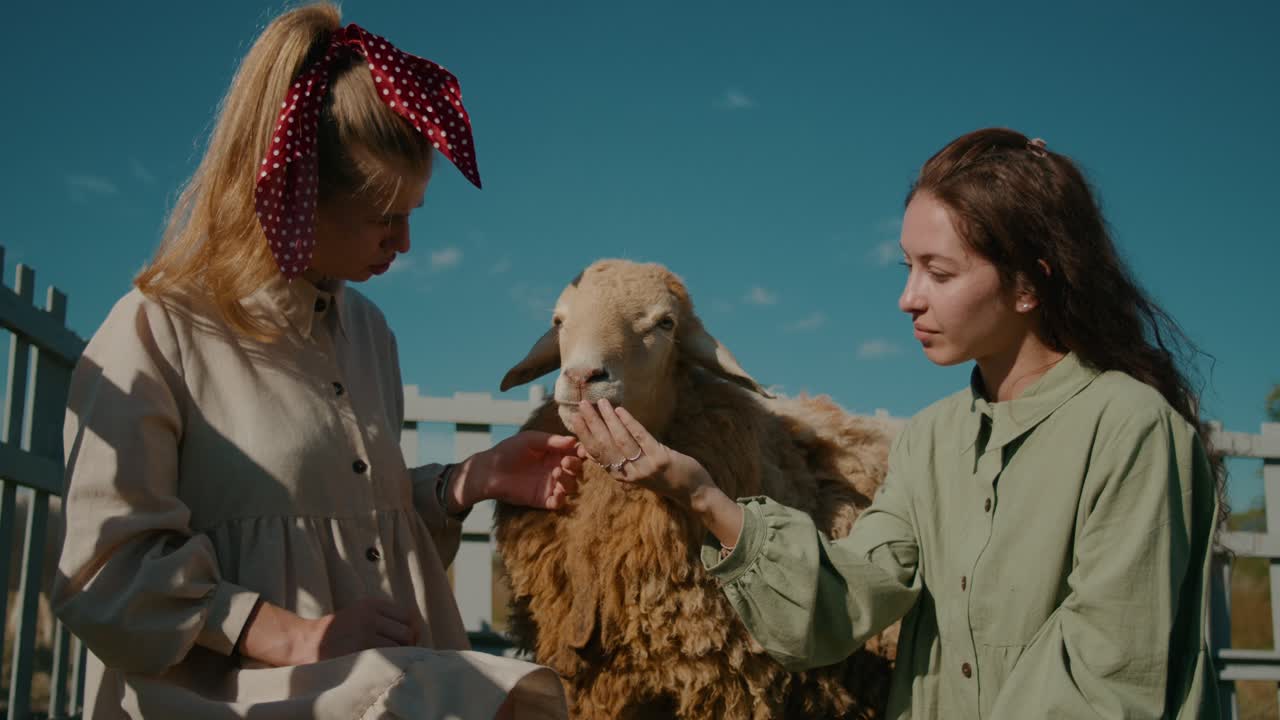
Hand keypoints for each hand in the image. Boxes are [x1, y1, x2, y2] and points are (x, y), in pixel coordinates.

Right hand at [239, 596, 417, 666]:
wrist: (308, 642)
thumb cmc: (338, 631)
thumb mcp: (361, 613)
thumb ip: (385, 618)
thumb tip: (415, 632)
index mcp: (372, 604)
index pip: (408, 615)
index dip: (411, 630)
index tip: (405, 640)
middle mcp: (371, 615)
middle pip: (407, 632)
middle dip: (407, 644)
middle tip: (397, 653)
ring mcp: (366, 633)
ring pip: (399, 647)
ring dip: (397, 655)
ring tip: (385, 659)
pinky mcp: (361, 650)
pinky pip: (387, 658)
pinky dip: (388, 663)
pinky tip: (379, 665)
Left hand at [452, 431, 581, 510]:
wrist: (489, 471)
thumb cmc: (508, 451)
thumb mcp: (529, 439)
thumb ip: (551, 440)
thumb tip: (573, 440)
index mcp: (555, 453)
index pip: (576, 452)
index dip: (583, 451)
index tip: (583, 451)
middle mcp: (556, 468)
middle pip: (577, 469)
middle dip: (576, 465)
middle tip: (566, 462)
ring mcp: (550, 485)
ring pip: (571, 486)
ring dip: (569, 481)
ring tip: (556, 474)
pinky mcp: (543, 499)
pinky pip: (558, 503)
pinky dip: (561, 499)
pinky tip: (556, 494)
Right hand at [571, 399, 744, 546]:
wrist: (693, 492)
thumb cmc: (664, 478)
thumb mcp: (638, 472)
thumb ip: (620, 460)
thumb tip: (599, 444)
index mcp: (621, 476)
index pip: (597, 454)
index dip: (584, 435)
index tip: (575, 418)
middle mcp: (630, 474)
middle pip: (604, 445)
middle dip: (592, 423)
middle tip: (582, 404)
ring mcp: (645, 467)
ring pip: (620, 440)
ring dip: (608, 419)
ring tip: (600, 402)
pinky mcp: (660, 459)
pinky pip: (641, 437)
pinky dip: (629, 422)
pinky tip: (620, 410)